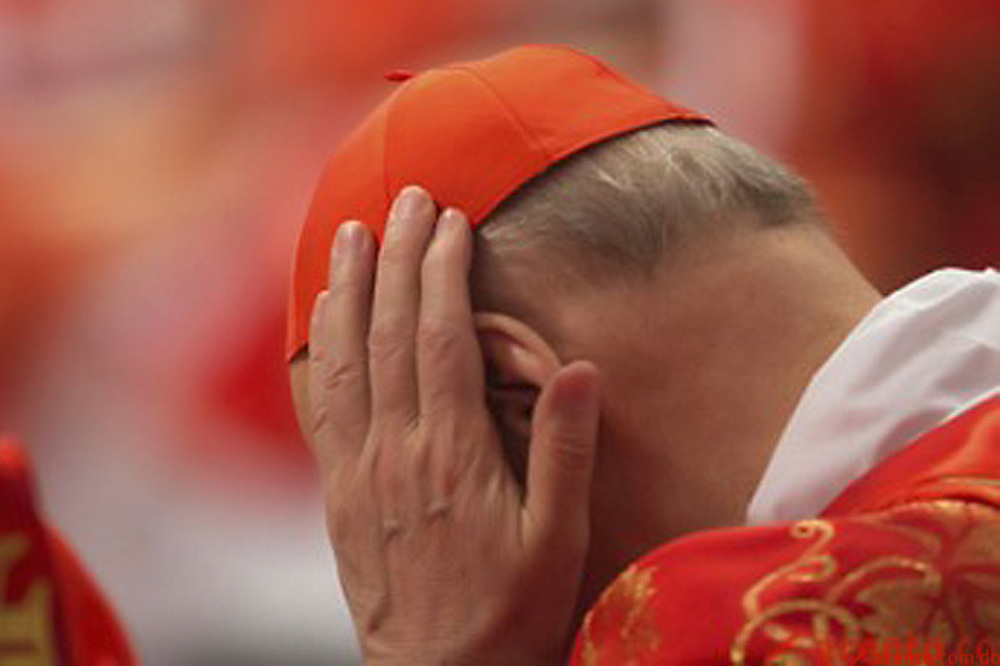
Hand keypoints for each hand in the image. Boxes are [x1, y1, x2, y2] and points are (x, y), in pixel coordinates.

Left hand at [306, 185, 600, 664]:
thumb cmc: (511, 608)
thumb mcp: (560, 539)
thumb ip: (566, 452)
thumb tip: (577, 368)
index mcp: (453, 455)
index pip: (441, 339)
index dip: (442, 273)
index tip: (452, 222)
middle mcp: (397, 451)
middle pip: (389, 332)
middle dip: (396, 256)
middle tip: (407, 198)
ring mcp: (359, 469)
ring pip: (347, 358)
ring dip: (348, 288)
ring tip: (350, 232)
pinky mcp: (338, 490)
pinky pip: (323, 404)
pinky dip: (321, 348)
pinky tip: (323, 316)